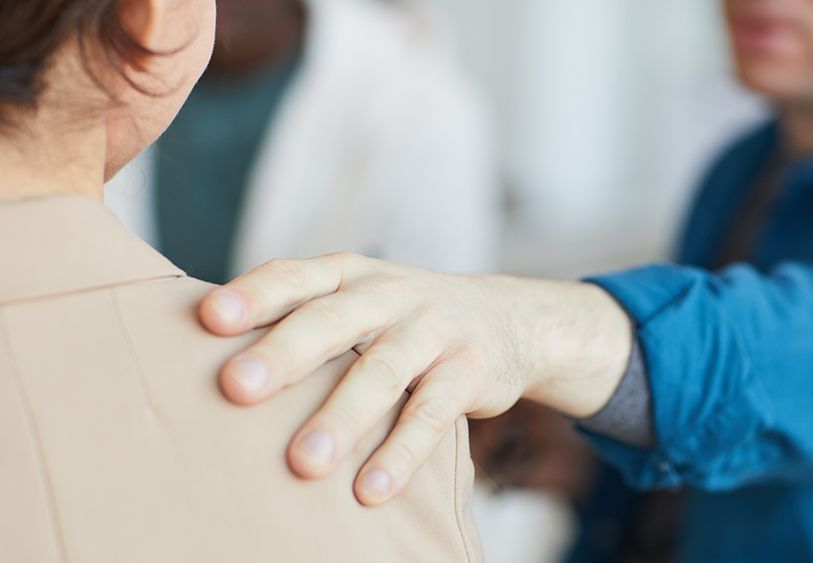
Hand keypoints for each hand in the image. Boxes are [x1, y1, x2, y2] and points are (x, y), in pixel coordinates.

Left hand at [198, 253, 631, 505]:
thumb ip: (302, 318)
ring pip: (382, 372)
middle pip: (332, 321)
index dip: (253, 294)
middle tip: (237, 387)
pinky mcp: (468, 371)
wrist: (507, 318)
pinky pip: (432, 415)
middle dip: (285, 353)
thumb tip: (202, 362)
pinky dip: (401, 453)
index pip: (295, 277)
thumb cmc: (403, 318)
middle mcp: (389, 294)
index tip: (207, 318)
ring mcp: (433, 330)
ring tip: (303, 463)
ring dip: (342, 417)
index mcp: (349, 275)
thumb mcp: (358, 299)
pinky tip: (371, 489)